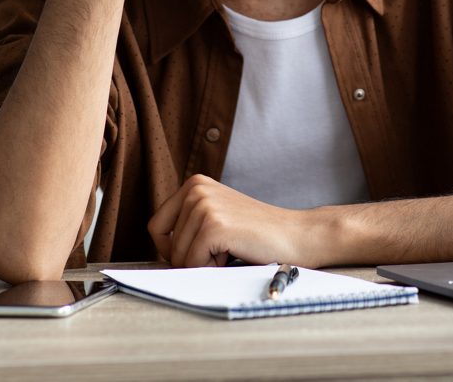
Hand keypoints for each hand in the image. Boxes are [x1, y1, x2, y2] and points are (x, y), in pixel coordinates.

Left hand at [147, 175, 319, 267]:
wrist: (296, 235)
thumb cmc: (257, 234)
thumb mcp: (216, 217)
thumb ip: (187, 225)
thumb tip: (158, 254)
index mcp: (194, 184)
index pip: (156, 227)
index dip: (173, 248)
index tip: (200, 250)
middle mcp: (195, 189)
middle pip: (165, 244)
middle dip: (191, 257)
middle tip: (223, 247)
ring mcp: (204, 205)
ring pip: (178, 256)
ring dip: (204, 262)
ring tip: (232, 247)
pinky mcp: (213, 225)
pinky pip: (192, 262)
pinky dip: (212, 267)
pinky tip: (234, 252)